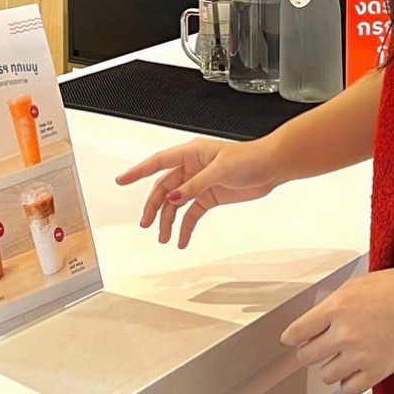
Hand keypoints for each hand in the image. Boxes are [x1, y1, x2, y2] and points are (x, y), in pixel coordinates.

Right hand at [115, 136, 280, 247]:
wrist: (272, 167)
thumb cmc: (250, 158)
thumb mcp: (220, 170)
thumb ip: (195, 185)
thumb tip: (174, 198)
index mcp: (191, 153)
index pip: (158, 162)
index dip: (138, 171)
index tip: (121, 180)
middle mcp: (192, 167)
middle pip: (164, 188)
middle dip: (154, 206)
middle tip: (145, 224)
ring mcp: (200, 183)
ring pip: (176, 203)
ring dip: (168, 220)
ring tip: (163, 238)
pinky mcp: (210, 196)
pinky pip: (192, 213)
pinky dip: (186, 227)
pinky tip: (182, 240)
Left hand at [281, 268, 393, 393]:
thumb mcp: (359, 283)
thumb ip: (335, 302)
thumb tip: (318, 318)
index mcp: (337, 306)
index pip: (298, 331)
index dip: (291, 337)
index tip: (290, 340)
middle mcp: (345, 332)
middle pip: (307, 356)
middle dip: (308, 351)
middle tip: (314, 349)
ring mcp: (361, 354)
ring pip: (325, 375)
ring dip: (329, 367)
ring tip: (339, 359)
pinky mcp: (378, 371)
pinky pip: (348, 389)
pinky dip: (347, 383)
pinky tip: (353, 372)